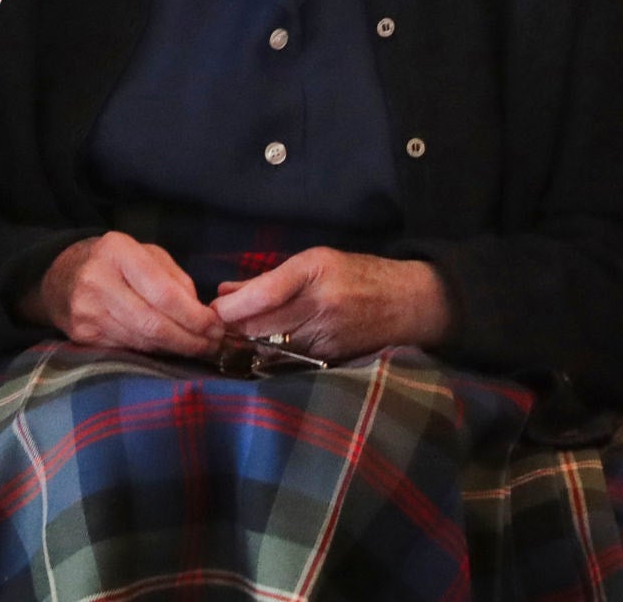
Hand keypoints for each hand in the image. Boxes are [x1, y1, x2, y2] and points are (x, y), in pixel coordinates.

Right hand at [26, 231, 222, 357]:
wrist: (61, 277)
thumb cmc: (115, 262)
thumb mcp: (146, 254)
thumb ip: (175, 278)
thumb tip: (200, 312)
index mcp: (117, 252)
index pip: (162, 292)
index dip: (193, 315)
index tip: (215, 325)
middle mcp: (98, 282)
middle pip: (152, 323)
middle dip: (189, 339)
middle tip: (213, 345)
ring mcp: (87, 313)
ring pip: (142, 341)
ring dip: (175, 349)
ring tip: (199, 348)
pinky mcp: (82, 338)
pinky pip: (128, 350)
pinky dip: (154, 353)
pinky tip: (170, 350)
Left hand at [208, 248, 449, 364]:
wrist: (409, 303)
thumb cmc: (359, 274)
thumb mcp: (316, 262)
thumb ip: (270, 279)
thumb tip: (225, 291)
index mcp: (317, 270)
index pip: (264, 293)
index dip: (232, 306)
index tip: (212, 309)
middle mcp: (321, 304)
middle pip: (261, 325)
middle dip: (233, 328)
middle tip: (214, 326)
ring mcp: (326, 336)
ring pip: (270, 347)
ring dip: (247, 345)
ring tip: (232, 339)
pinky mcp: (330, 359)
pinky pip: (288, 360)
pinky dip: (270, 356)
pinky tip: (260, 351)